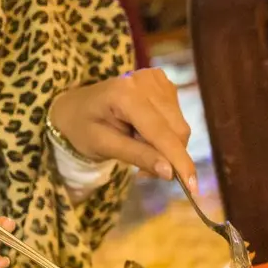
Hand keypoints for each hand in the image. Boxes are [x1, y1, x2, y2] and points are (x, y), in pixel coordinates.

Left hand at [48, 68, 195, 186]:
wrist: (75, 106)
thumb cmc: (82, 128)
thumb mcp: (103, 146)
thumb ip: (137, 155)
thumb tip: (170, 173)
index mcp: (125, 93)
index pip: (161, 131)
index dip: (179, 160)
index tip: (193, 188)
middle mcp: (146, 80)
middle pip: (176, 129)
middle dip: (168, 156)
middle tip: (143, 171)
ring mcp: (156, 79)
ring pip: (179, 126)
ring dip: (166, 146)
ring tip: (137, 147)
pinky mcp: (162, 82)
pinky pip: (176, 117)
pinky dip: (165, 134)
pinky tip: (143, 134)